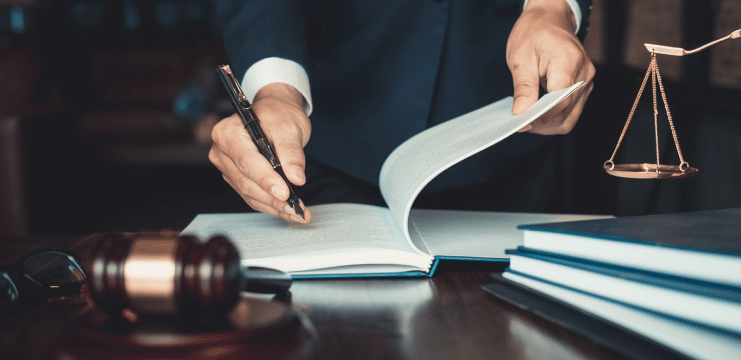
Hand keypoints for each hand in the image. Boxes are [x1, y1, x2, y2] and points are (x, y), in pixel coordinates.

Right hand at [209, 83, 311, 222]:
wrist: (275, 112)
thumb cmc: (278, 114)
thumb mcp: (289, 127)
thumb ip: (291, 153)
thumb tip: (296, 178)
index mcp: (228, 133)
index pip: (246, 161)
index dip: (265, 179)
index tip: (285, 193)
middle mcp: (222, 151)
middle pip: (246, 181)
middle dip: (273, 198)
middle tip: (296, 208)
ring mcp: (227, 166)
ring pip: (249, 193)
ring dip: (274, 206)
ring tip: (297, 213)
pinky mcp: (236, 178)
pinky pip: (252, 196)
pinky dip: (271, 205)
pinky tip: (288, 211)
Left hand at [507, 0, 594, 134]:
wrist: (549, 19)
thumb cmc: (534, 32)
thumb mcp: (521, 56)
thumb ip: (523, 86)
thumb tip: (521, 113)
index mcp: (569, 62)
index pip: (559, 102)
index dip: (540, 117)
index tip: (520, 123)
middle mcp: (584, 74)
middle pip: (565, 113)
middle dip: (541, 123)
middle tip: (519, 122)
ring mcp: (586, 82)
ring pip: (569, 118)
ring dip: (547, 124)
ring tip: (526, 118)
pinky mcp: (583, 88)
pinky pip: (570, 112)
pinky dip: (552, 118)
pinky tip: (537, 113)